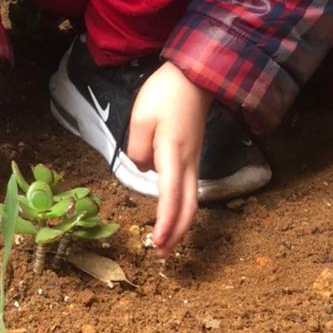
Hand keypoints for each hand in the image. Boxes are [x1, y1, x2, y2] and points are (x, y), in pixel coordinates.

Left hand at [125, 61, 210, 256]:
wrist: (194, 76)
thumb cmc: (165, 94)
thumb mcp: (140, 118)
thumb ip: (137, 149)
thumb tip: (144, 168)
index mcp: (173, 154)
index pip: (170, 196)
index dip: (165, 222)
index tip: (157, 243)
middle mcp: (188, 163)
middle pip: (188, 206)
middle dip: (177, 233)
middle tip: (163, 255)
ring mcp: (194, 160)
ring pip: (191, 200)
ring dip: (180, 223)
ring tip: (165, 243)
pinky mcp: (192, 155)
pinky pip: (188, 189)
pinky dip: (181, 208)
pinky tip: (170, 213)